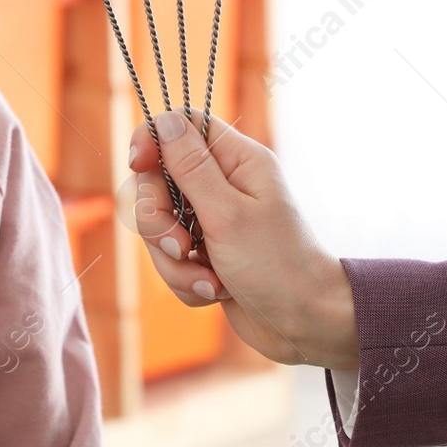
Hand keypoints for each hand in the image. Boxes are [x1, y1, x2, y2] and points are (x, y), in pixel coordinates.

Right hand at [126, 110, 359, 369]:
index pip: (181, 125)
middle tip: (181, 247)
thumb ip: (191, 167)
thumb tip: (164, 121)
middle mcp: (224, 185)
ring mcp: (213, 220)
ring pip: (160, 225)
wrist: (307, 325)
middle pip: (159, 180)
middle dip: (158, 220)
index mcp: (238, 161)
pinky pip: (170, 258)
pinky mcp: (206, 253)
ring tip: (208, 282)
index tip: (138, 166)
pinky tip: (215, 293)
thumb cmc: (278, 266)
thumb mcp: (228, 214)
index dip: (152, 140)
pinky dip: (185, 279)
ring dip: (174, 261)